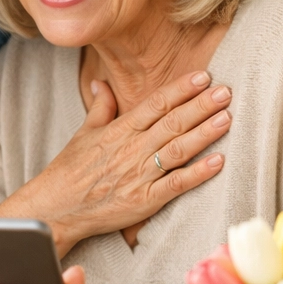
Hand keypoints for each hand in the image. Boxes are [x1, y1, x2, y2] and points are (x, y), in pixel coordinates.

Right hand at [0, 72, 231, 255]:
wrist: (56, 207)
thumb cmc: (69, 171)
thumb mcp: (83, 134)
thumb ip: (100, 108)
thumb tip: (102, 83)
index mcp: (118, 131)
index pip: (155, 104)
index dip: (180, 89)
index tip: (203, 76)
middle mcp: (131, 150)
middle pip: (172, 122)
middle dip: (201, 105)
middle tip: (225, 92)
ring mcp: (139, 175)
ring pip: (178, 149)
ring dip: (204, 133)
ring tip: (226, 117)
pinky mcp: (144, 200)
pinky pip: (176, 185)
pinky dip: (198, 173)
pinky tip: (218, 161)